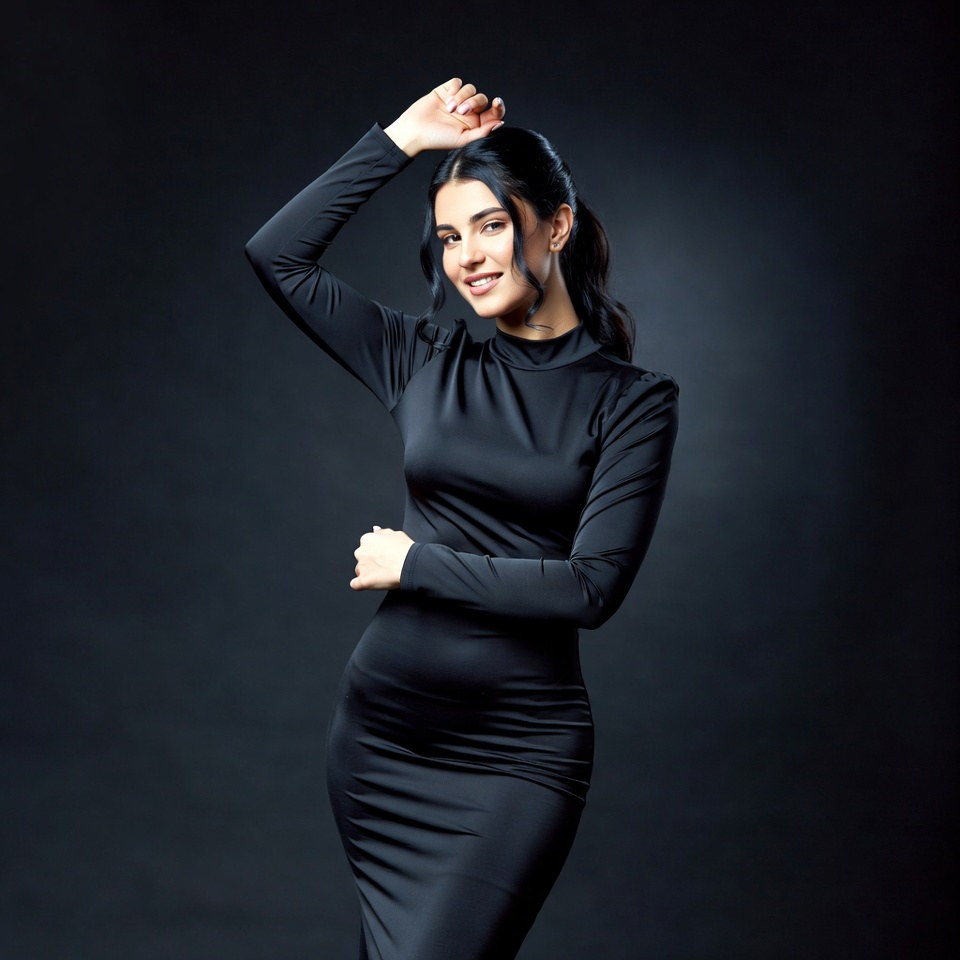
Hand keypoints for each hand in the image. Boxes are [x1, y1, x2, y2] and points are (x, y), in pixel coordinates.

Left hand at [350, 526, 413, 590]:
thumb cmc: (406, 550)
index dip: (374, 552)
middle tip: (384, 565)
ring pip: (359, 571)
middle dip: (369, 563)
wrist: (410, 564)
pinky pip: (355, 584)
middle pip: (361, 559)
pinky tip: (370, 584)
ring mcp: (361, 567)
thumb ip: (382, 533)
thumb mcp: (396, 534)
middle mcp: (361, 552)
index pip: (365, 546)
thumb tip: (376, 531)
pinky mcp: (363, 581)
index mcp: (367, 539)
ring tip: (382, 575)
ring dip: (367, 573)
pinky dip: (362, 585)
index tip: (382, 556)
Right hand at [383, 77, 504, 155]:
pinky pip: (458, 82)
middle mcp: (468, 112)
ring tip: (449, 108)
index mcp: (475, 125)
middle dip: (473, 102)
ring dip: (461, 96)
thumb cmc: (438, 139)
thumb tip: (500, 123)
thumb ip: (482, 132)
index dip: (498, 107)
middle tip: (461, 111)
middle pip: (482, 99)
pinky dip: (454, 88)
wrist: (415, 130)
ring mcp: (457, 100)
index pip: (492, 114)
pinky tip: (447, 99)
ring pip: (470, 89)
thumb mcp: (463, 140)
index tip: (497, 102)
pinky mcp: (446, 90)